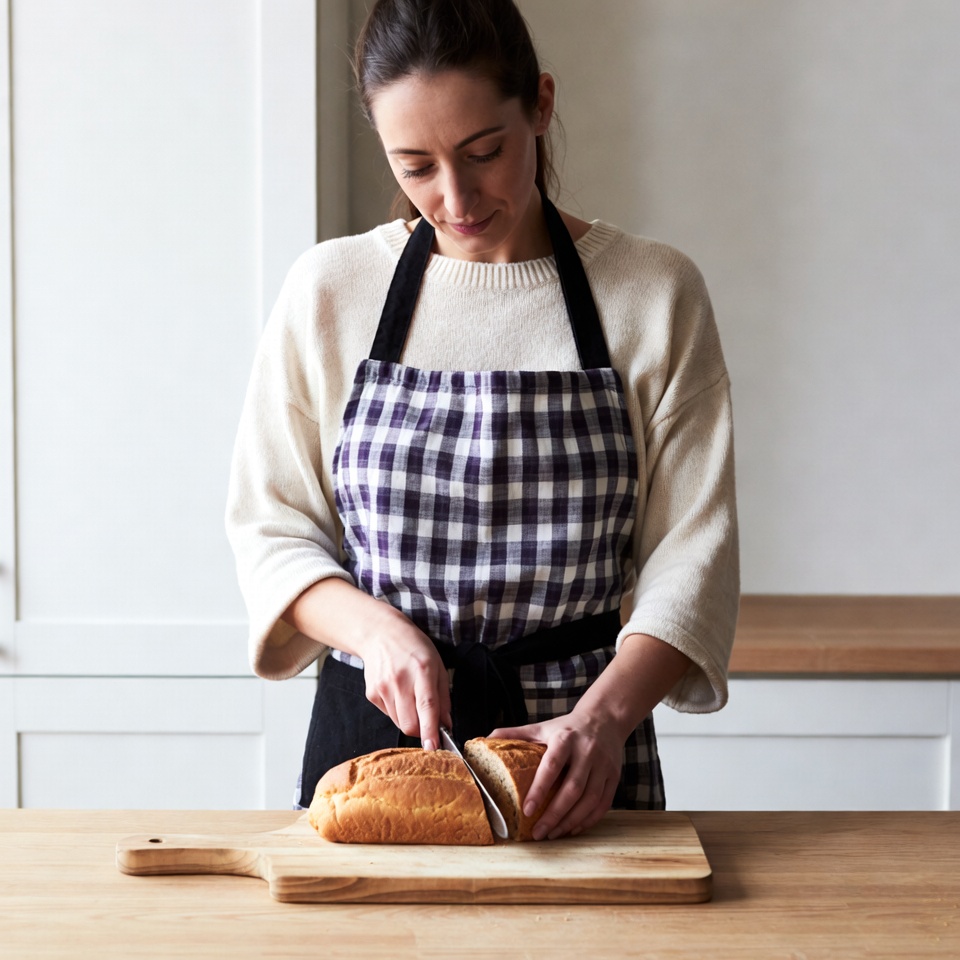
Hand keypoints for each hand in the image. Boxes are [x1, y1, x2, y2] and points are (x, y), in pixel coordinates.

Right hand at [354, 610, 451, 751]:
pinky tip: (398, 693)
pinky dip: (397, 712)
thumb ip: (443, 696)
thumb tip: (446, 724)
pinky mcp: (372, 694)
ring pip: (399, 723)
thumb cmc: (413, 647)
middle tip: (428, 722)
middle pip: (410, 723)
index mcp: (422, 670)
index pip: (427, 707)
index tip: (434, 747)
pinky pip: (388, 714)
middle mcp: (400, 680)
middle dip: (421, 731)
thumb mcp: (437, 664)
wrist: (380, 634)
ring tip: (412, 699)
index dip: (430, 730)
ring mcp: (383, 688)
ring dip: (410, 721)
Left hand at [489, 709, 623, 840]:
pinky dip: (588, 821)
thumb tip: (485, 740)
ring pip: (589, 801)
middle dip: (555, 815)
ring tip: (552, 834)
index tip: (526, 810)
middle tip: (538, 832)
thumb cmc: (567, 728)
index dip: (539, 789)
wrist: (605, 719)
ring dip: (570, 822)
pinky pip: (603, 804)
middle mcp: (587, 752)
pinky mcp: (614, 777)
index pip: (551, 766)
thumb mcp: (541, 727)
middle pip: (572, 789)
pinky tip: (573, 829)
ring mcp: (603, 766)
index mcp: (565, 738)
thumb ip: (515, 734)